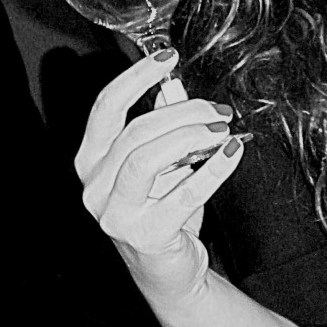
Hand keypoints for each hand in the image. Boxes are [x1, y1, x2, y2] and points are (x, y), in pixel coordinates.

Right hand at [76, 49, 244, 305]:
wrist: (169, 270)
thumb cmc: (163, 208)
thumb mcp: (159, 163)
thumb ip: (162, 126)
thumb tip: (177, 85)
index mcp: (91, 161)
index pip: (105, 108)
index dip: (136, 77)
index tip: (168, 56)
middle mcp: (94, 188)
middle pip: (135, 131)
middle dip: (183, 112)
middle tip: (218, 110)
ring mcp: (115, 215)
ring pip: (147, 158)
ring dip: (191, 135)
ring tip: (223, 129)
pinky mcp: (146, 236)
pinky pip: (185, 193)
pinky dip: (214, 168)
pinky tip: (234, 151)